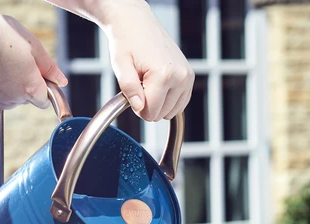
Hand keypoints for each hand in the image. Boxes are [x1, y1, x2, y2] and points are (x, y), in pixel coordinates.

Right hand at [0, 12, 67, 110]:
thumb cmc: (4, 36)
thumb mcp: (34, 47)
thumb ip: (50, 68)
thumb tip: (62, 82)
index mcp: (32, 89)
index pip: (45, 101)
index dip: (44, 87)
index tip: (38, 73)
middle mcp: (17, 99)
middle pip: (31, 99)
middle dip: (31, 84)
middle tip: (21, 62)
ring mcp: (3, 99)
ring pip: (18, 98)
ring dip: (18, 85)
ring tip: (8, 63)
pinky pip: (5, 97)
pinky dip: (5, 87)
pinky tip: (0, 69)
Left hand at [102, 1, 193, 120]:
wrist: (137, 23)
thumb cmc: (127, 42)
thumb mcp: (120, 65)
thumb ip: (129, 89)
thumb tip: (139, 108)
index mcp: (164, 75)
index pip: (150, 113)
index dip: (137, 107)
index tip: (133, 91)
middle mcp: (180, 77)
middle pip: (160, 115)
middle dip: (147, 104)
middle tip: (141, 83)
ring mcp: (187, 77)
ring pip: (170, 112)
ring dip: (157, 103)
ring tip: (149, 81)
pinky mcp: (189, 78)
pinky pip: (179, 105)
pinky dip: (167, 101)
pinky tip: (158, 85)